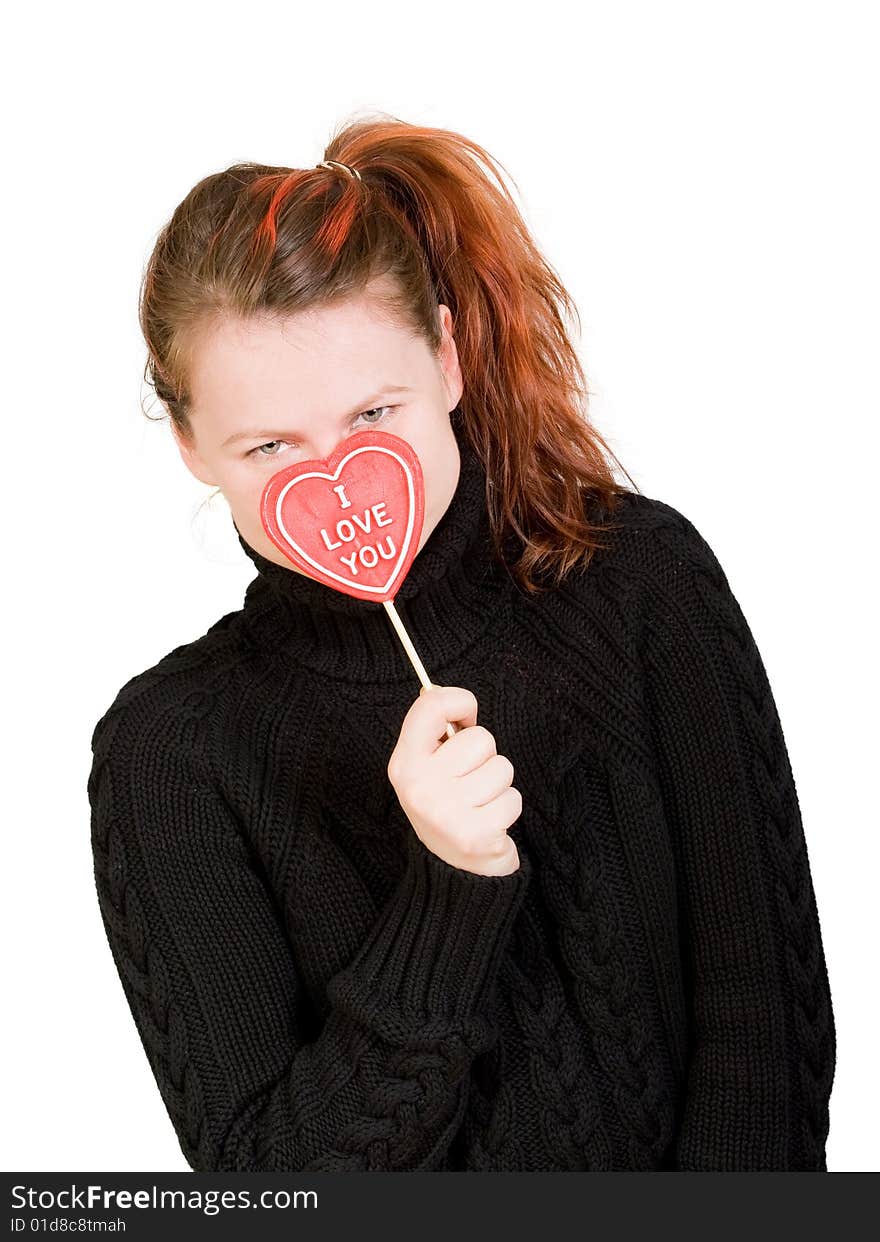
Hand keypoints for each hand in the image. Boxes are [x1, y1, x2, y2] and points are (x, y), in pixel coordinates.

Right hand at [387, 685, 522, 875]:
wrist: (452, 871)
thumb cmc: (447, 805)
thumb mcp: (429, 766)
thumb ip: (436, 729)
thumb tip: (453, 699)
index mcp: (404, 763)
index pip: (431, 706)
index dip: (459, 701)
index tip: (466, 715)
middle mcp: (419, 786)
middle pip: (479, 738)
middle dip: (485, 757)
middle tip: (470, 781)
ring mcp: (445, 812)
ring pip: (501, 768)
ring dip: (498, 785)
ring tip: (480, 803)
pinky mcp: (474, 834)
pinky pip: (512, 798)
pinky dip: (507, 808)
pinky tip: (490, 821)